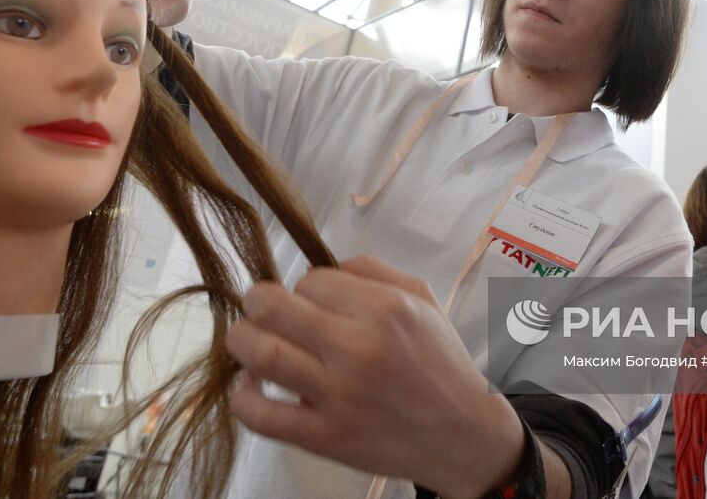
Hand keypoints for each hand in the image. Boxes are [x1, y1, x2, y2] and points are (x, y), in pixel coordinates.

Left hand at [225, 256, 524, 498]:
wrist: (464, 435)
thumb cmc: (441, 362)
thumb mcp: (422, 299)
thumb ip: (371, 270)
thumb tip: (314, 270)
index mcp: (384, 309)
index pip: (310, 280)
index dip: (302, 287)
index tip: (308, 301)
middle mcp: (359, 348)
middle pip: (271, 308)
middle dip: (257, 301)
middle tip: (260, 309)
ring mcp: (339, 396)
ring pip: (260, 354)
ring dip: (242, 340)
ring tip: (248, 340)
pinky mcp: (325, 437)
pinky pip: (261, 415)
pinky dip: (243, 396)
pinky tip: (251, 385)